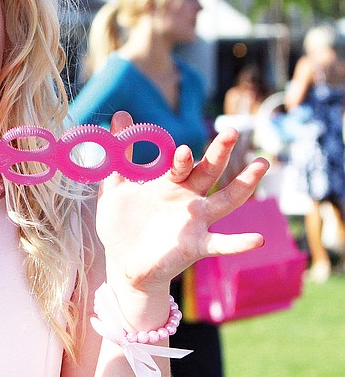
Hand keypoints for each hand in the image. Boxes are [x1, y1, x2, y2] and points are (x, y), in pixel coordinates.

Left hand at [96, 111, 268, 293]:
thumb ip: (118, 155)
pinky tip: (258, 240)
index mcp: (168, 183)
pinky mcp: (196, 246)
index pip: (179, 163)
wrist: (122, 263)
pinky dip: (239, 243)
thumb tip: (121, 114)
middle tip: (232, 131)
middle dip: (219, 152)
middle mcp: (187, 199)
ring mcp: (195, 222)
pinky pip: (222, 244)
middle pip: (208, 171)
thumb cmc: (121, 223)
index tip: (180, 148)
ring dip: (245, 184)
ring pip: (227, 200)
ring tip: (262, 164)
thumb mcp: (115, 187)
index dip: (180, 156)